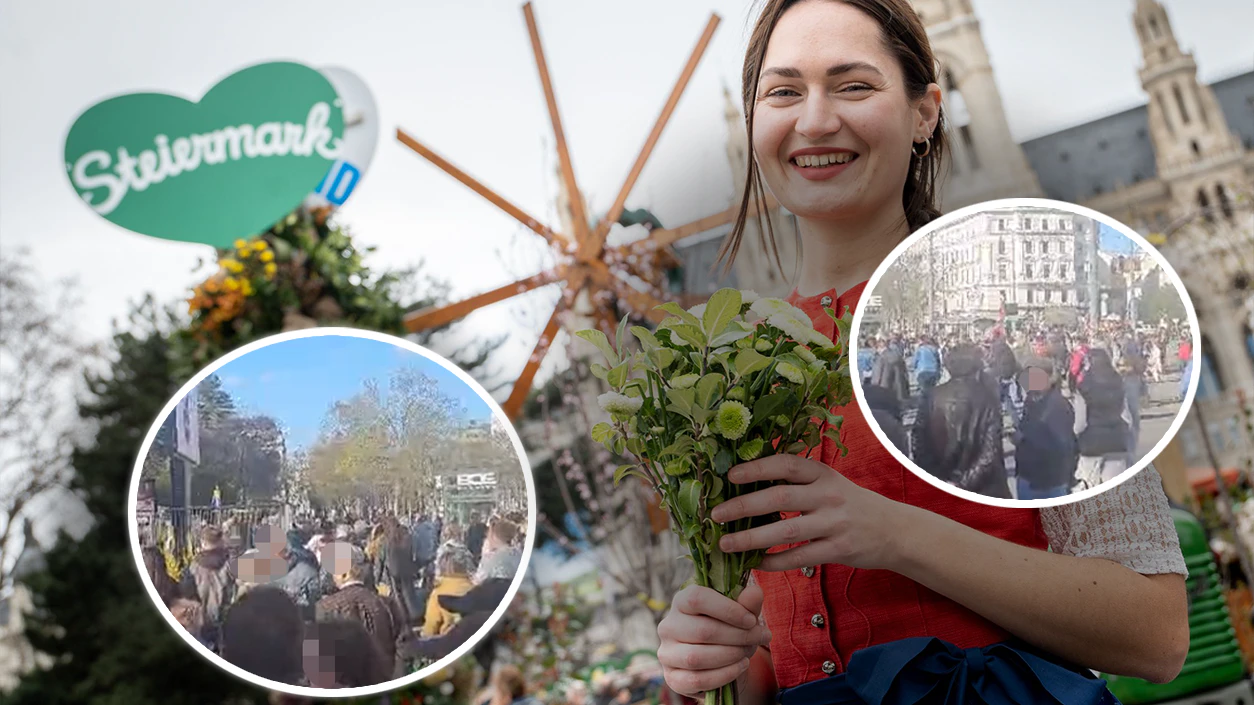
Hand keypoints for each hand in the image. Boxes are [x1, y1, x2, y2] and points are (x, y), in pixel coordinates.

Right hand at [657, 582, 770, 696]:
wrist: (720, 660)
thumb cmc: (728, 629)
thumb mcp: (740, 614)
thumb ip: (747, 603)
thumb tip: (755, 593)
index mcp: (681, 602)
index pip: (697, 598)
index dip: (727, 609)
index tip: (751, 620)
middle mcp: (668, 626)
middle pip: (702, 630)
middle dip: (738, 636)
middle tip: (760, 637)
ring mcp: (667, 654)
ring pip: (696, 657)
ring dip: (730, 656)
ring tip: (748, 653)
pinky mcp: (672, 678)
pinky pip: (696, 680)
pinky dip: (724, 675)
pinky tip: (740, 666)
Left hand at [711, 454, 915, 571]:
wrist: (894, 530)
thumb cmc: (851, 504)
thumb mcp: (829, 483)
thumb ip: (798, 481)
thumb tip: (749, 481)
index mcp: (823, 474)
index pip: (786, 464)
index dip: (757, 467)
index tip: (730, 475)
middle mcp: (828, 495)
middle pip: (780, 497)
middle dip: (743, 506)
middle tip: (716, 514)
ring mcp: (834, 523)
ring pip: (785, 531)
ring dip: (751, 538)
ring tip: (725, 543)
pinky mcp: (838, 549)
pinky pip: (799, 558)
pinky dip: (774, 562)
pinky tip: (755, 563)